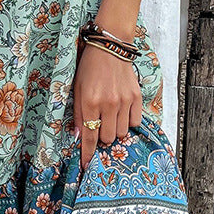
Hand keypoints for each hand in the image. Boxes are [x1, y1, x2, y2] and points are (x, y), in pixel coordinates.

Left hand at [73, 41, 142, 171]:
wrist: (110, 47)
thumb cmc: (89, 68)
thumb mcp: (77, 89)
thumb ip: (78, 114)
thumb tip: (79, 137)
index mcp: (90, 102)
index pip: (89, 137)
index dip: (87, 154)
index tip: (86, 165)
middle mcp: (108, 104)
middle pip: (107, 138)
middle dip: (101, 137)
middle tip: (99, 125)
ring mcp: (124, 101)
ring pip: (121, 132)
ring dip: (114, 130)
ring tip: (110, 117)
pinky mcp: (136, 97)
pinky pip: (134, 122)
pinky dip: (127, 122)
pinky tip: (121, 112)